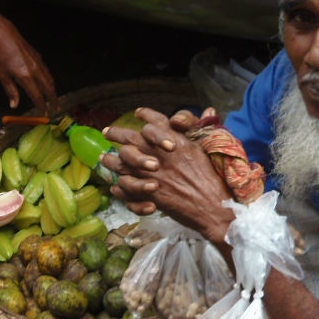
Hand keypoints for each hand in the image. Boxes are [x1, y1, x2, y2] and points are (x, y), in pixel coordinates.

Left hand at [0, 25, 55, 111]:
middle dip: (53, 101)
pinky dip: (50, 81)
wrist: (6, 37)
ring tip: (53, 99)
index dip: (41, 107)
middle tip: (55, 109)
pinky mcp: (39, 58)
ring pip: (50, 81)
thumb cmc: (1, 56)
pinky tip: (48, 84)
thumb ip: (11, 91)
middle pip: (48, 90)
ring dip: (53, 91)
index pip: (37, 96)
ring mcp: (38, 64)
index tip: (42, 113)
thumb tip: (14, 105)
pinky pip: (47, 73)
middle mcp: (35, 71)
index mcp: (25, 77)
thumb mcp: (2, 76)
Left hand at [102, 108, 232, 243]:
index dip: (146, 115)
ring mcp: (152, 175)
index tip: (138, 113)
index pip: (156, 122)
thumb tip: (209, 111)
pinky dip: (119, 186)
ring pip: (122, 163)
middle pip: (131, 138)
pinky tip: (114, 185)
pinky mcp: (148, 194)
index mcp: (176, 142)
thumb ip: (196, 134)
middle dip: (117, 133)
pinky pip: (126, 187)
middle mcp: (160, 155)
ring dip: (111, 160)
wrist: (214, 207)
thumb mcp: (205, 151)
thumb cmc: (213, 181)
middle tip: (107, 131)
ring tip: (104, 158)